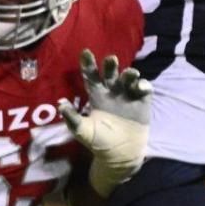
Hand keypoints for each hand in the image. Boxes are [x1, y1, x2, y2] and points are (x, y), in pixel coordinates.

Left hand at [59, 49, 151, 194]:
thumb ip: (72, 117)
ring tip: (129, 74)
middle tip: (111, 59)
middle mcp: (112, 92)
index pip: (91, 76)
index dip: (88, 64)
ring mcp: (127, 96)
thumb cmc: (98, 141)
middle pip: (110, 74)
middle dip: (110, 65)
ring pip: (128, 78)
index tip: (85, 52)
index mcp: (96, 96)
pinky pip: (144, 89)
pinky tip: (140, 87)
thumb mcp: (82, 130)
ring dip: (129, 73)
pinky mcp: (142, 102)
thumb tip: (60, 103)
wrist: (119, 153)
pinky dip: (143, 85)